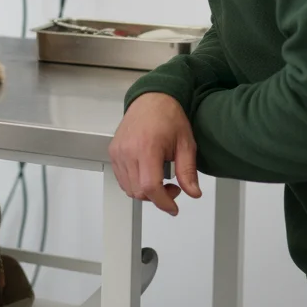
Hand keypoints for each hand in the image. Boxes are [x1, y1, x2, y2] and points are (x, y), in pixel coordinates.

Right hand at [108, 92, 201, 215]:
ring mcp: (118, 152)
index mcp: (147, 147)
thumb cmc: (168, 116)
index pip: (150, 187)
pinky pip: (121, 179)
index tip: (173, 208)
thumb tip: (193, 193)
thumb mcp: (186, 144)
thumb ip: (188, 171)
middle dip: (157, 197)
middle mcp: (128, 150)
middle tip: (173, 188)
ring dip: (145, 192)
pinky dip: (135, 183)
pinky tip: (148, 174)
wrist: (152, 99)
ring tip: (161, 179)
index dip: (163, 202)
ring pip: (128, 188)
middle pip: (138, 191)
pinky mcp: (113, 152)